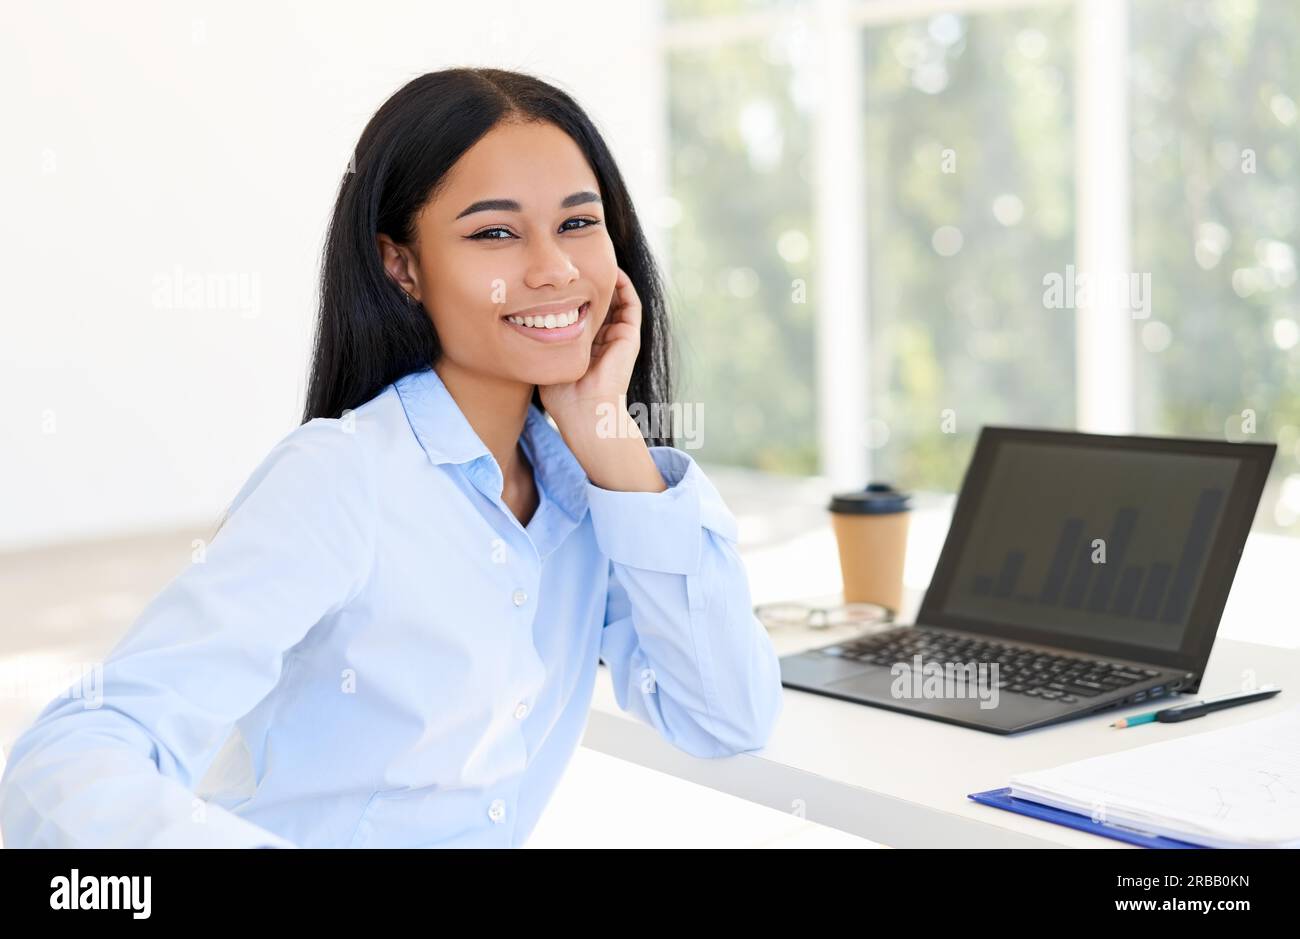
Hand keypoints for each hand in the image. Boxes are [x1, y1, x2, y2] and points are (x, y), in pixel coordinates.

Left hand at [537, 266, 640, 428]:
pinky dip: (623, 284)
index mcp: (586, 346)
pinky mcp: (630, 336)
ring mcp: (618, 337)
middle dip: (589, 281)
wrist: (585, 412)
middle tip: (576, 260)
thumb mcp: (545, 359)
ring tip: (594, 257)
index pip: (582, 311)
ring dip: (607, 277)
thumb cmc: (561, 395)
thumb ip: (538, 341)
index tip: (558, 276)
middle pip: (599, 302)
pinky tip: (611, 269)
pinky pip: (631, 302)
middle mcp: (604, 339)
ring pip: (617, 299)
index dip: (572, 292)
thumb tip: (518, 319)